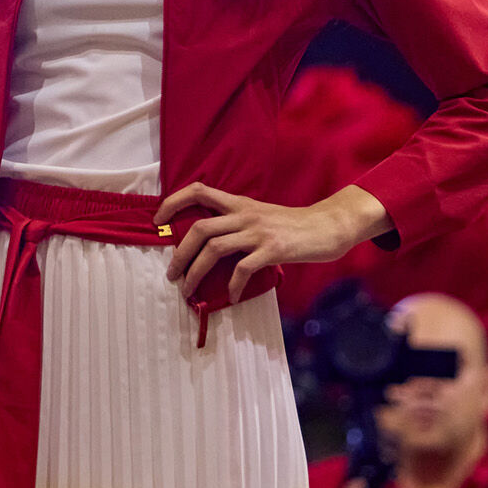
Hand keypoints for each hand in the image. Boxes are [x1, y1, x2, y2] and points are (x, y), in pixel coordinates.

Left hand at [155, 182, 388, 302]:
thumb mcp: (259, 216)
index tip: (157, 221)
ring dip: (195, 272)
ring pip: (214, 248)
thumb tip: (205, 245)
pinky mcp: (273, 249)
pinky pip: (242, 268)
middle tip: (171, 274)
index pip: (199, 190)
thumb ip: (235, 223)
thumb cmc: (292, 225)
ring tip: (189, 290)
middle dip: (178, 253)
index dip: (174, 202)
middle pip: (199, 228)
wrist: (329, 226)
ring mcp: (258, 232)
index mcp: (239, 203)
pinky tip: (231, 297)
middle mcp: (245, 214)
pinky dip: (232, 286)